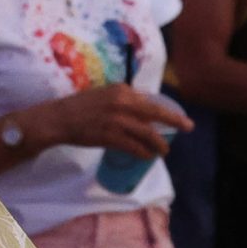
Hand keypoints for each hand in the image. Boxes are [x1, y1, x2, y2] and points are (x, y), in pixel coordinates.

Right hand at [35, 86, 189, 156]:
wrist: (58, 119)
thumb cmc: (78, 107)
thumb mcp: (103, 95)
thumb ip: (122, 100)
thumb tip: (142, 110)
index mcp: (121, 90)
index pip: (150, 99)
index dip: (164, 110)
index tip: (173, 116)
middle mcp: (122, 103)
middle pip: (156, 113)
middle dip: (175, 121)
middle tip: (188, 127)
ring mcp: (117, 120)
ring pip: (147, 133)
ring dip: (159, 143)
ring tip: (164, 150)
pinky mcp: (111, 136)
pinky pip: (134, 147)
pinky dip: (143, 152)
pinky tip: (147, 156)